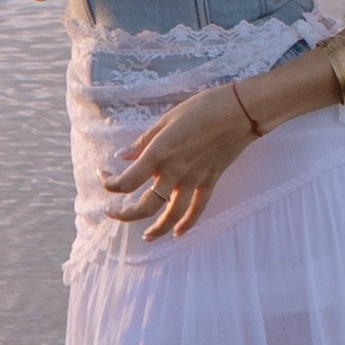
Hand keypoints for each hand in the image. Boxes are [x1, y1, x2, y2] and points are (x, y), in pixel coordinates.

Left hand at [101, 83, 258, 238]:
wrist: (240, 112)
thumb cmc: (202, 108)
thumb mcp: (167, 119)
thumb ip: (143, 141)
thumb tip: (122, 156)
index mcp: (159, 153)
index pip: (127, 181)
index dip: (110, 184)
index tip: (104, 177)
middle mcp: (174, 172)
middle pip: (145, 205)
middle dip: (125, 214)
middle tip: (113, 213)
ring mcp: (193, 180)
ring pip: (171, 215)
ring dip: (156, 229)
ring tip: (146, 236)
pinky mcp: (210, 182)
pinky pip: (197, 209)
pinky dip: (187, 224)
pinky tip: (178, 233)